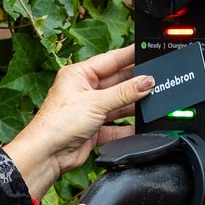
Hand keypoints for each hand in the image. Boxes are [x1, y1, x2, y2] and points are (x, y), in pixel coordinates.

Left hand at [3, 46, 156, 198]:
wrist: (47, 153)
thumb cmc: (58, 122)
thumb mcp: (96, 102)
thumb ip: (124, 93)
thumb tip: (146, 81)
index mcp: (79, 75)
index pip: (110, 60)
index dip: (130, 55)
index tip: (147, 50)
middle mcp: (84, 90)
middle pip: (117, 83)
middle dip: (136, 82)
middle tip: (157, 78)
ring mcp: (89, 110)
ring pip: (118, 104)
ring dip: (133, 105)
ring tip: (153, 101)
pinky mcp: (93, 129)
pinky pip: (115, 125)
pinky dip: (127, 127)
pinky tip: (140, 125)